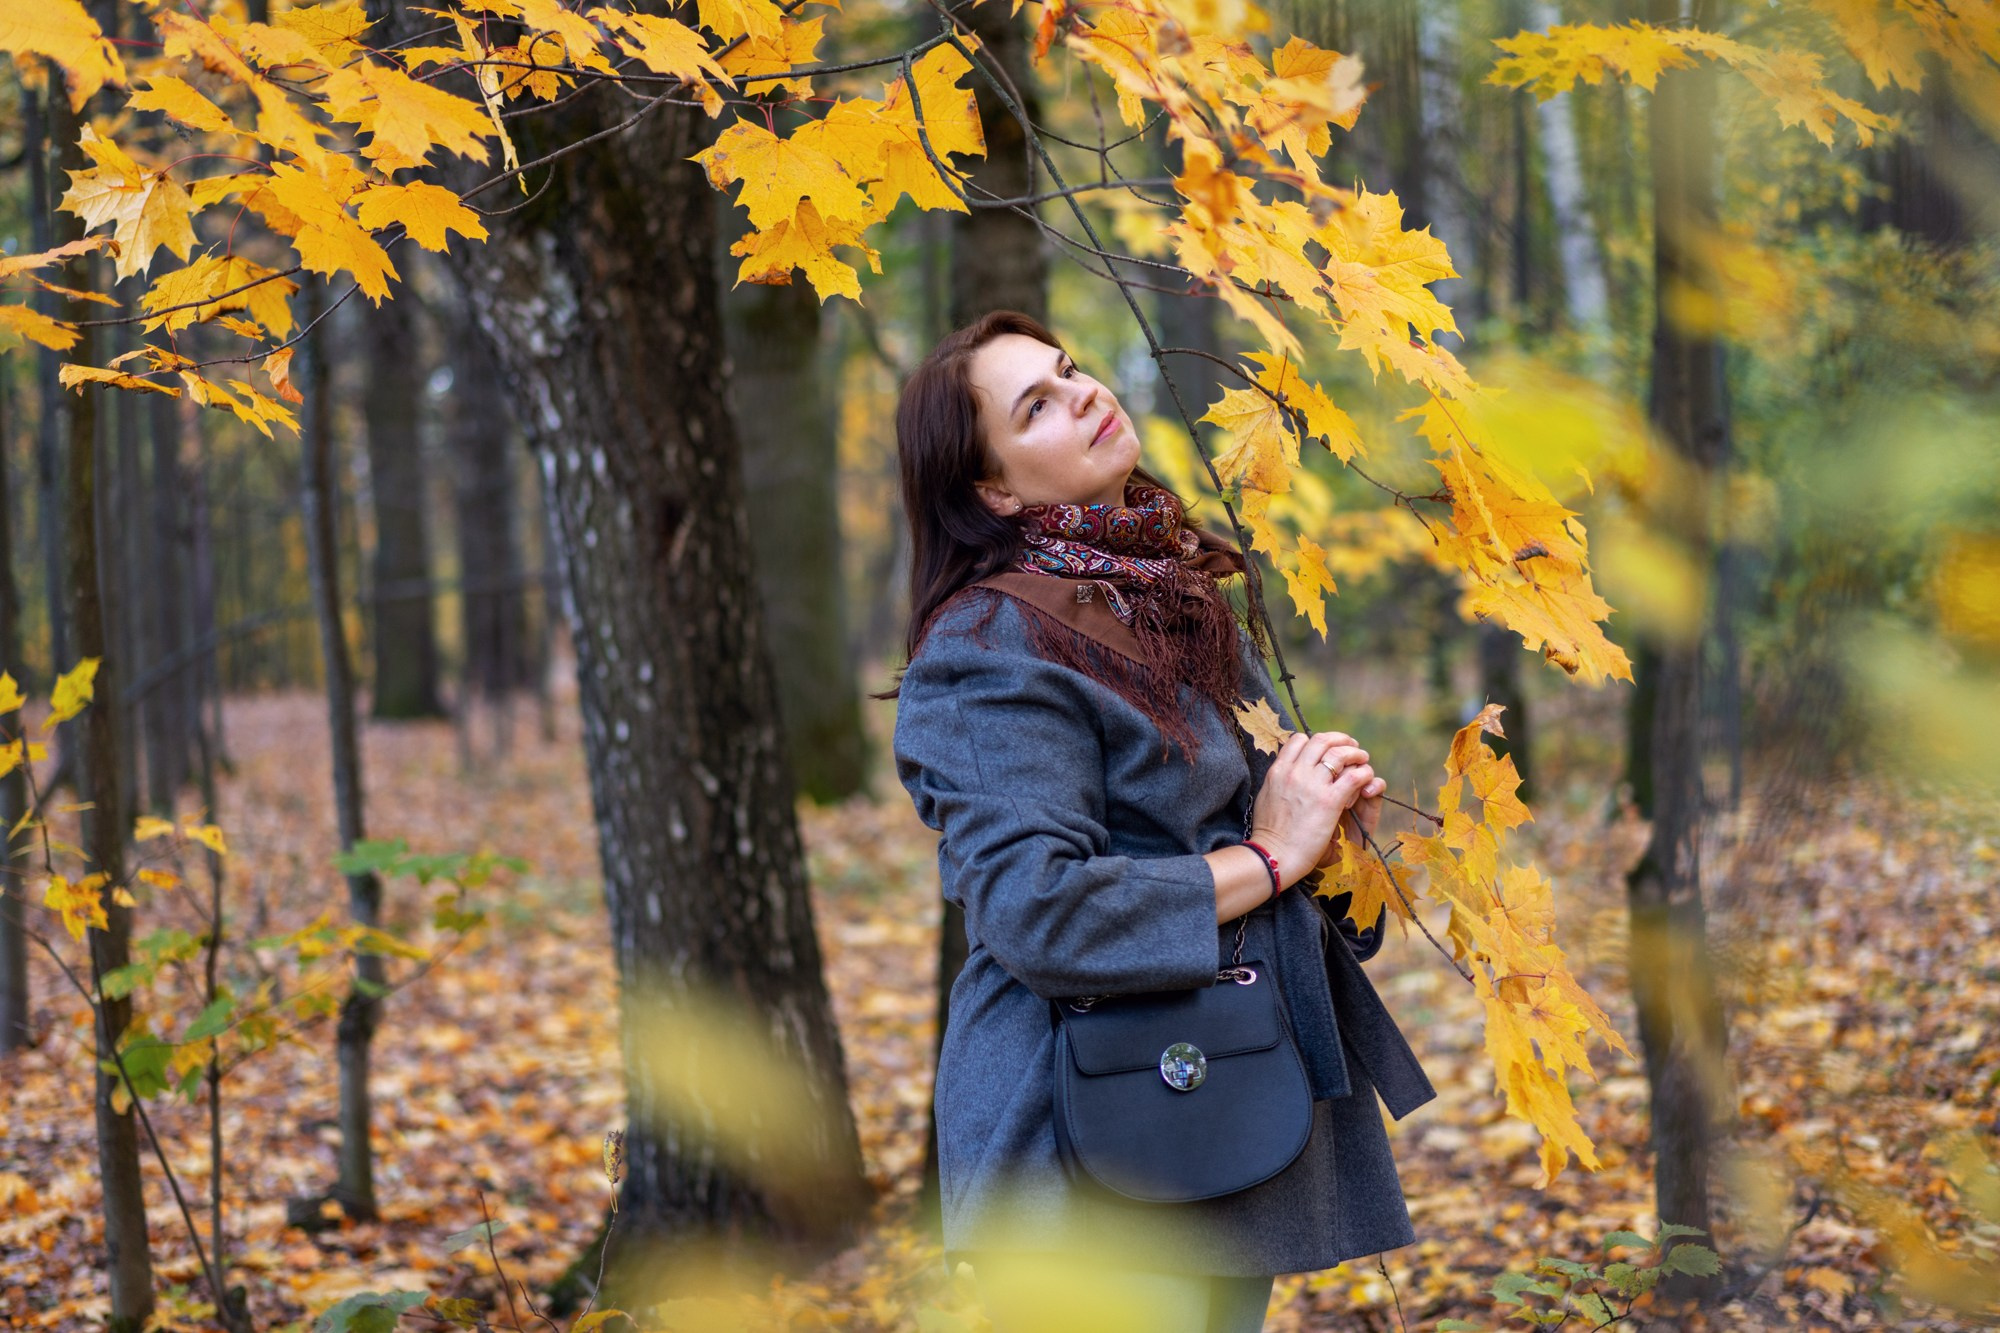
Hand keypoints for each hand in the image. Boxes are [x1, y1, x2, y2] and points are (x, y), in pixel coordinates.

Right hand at [1250, 731, 1377, 887]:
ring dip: (1355, 753)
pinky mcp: (1330, 802)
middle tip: (1351, 747)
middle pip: (1322, 740)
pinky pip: (1354, 776)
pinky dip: (1363, 773)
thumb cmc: (1269, 833)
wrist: (1273, 855)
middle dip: (1340, 740)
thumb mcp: (1266, 796)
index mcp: (1278, 770)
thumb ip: (1278, 781)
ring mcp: (1313, 785)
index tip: (1325, 750)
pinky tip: (1366, 778)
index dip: (1316, 742)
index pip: (1299, 740)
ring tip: (1362, 759)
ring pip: (1340, 754)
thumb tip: (1284, 774)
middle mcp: (1295, 772)